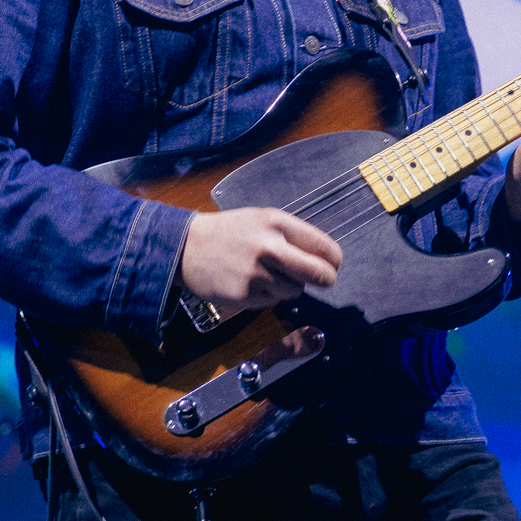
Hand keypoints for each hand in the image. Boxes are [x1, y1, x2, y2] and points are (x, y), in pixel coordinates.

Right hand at [180, 207, 341, 314]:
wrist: (186, 247)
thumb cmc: (230, 233)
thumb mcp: (262, 219)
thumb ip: (293, 235)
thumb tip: (325, 257)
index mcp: (277, 223)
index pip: (324, 247)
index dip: (334, 260)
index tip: (334, 264)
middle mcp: (269, 248)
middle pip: (319, 274)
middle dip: (327, 279)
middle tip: (325, 279)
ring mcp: (257, 274)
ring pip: (296, 290)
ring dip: (289, 285)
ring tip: (267, 272)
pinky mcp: (246, 296)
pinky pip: (274, 301)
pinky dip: (269, 295)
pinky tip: (251, 281)